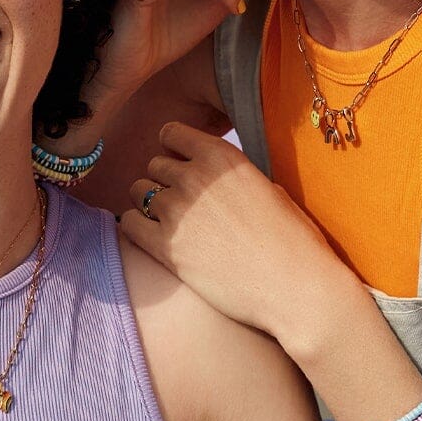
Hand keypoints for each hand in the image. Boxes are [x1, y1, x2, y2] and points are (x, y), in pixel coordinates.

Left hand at [119, 121, 359, 353]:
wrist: (294, 287)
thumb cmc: (291, 241)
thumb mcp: (267, 188)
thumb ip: (231, 175)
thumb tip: (211, 174)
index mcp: (222, 156)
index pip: (171, 133)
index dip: (174, 150)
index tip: (180, 164)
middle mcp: (194, 177)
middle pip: (154, 164)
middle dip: (164, 180)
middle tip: (182, 203)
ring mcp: (176, 211)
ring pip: (138, 191)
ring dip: (148, 203)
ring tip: (169, 222)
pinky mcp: (164, 247)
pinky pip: (127, 223)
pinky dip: (136, 227)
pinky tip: (153, 238)